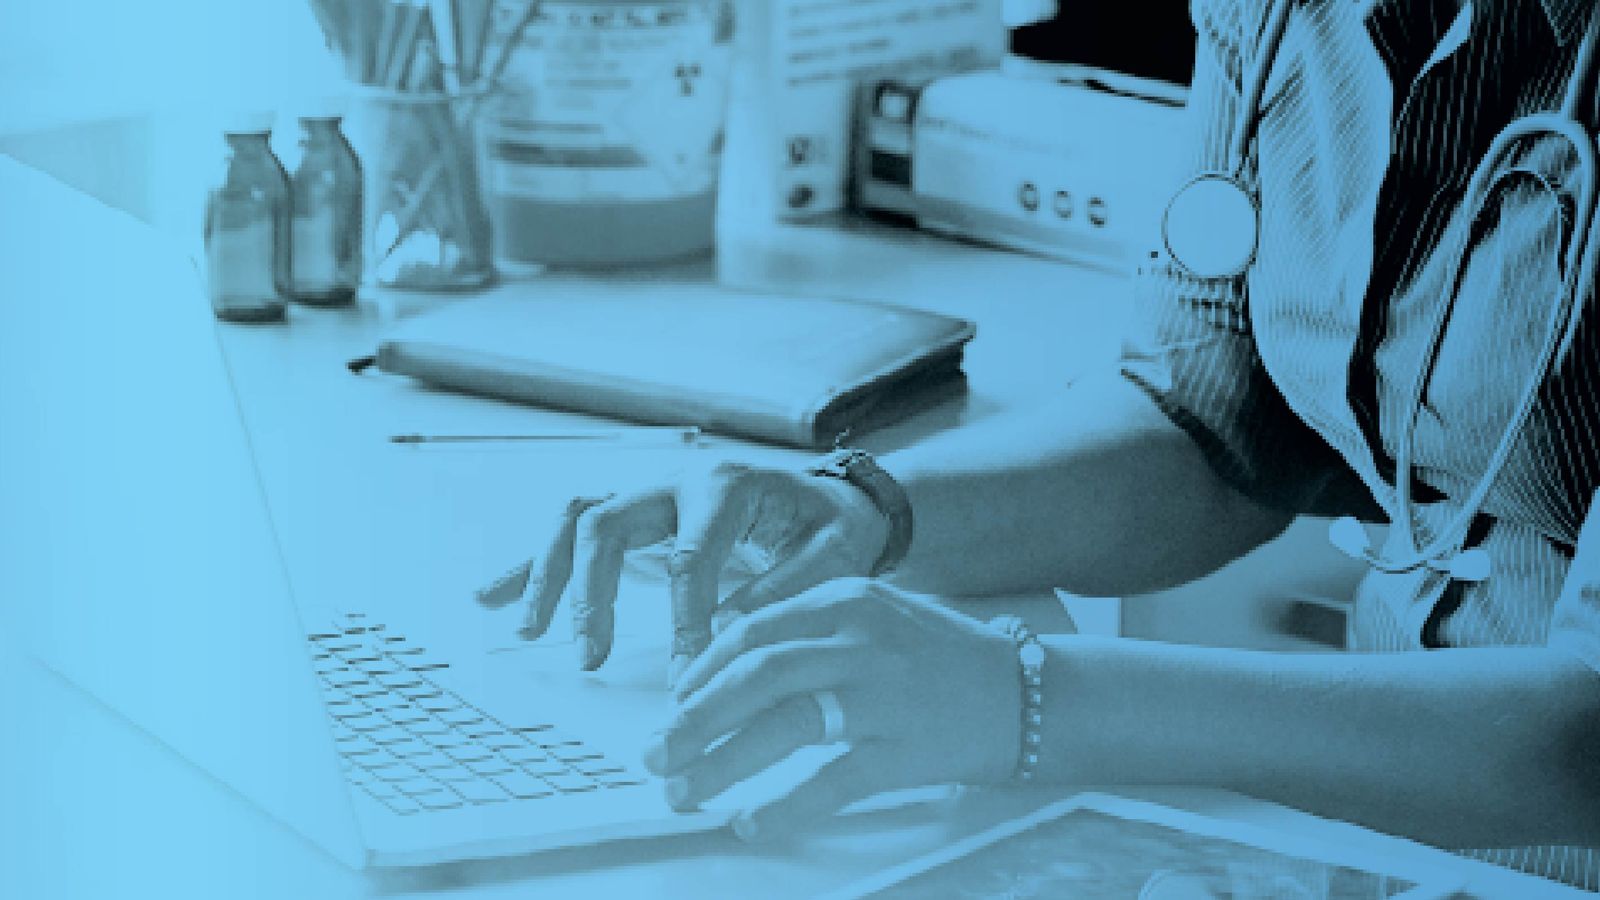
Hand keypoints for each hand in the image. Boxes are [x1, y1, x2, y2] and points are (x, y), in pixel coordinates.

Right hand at [474, 460, 890, 684]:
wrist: (832, 497)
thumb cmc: (833, 527)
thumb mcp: (835, 554)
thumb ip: (788, 588)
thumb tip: (730, 632)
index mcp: (727, 487)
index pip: (688, 555)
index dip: (684, 618)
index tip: (685, 675)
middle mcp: (676, 481)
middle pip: (608, 524)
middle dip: (592, 593)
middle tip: (592, 658)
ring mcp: (648, 494)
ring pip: (577, 521)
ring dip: (549, 577)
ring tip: (532, 634)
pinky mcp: (634, 516)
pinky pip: (569, 532)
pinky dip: (531, 564)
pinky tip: (492, 596)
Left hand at [642, 578, 1021, 841]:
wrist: (1030, 692)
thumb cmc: (945, 656)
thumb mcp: (879, 614)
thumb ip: (812, 626)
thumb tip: (730, 661)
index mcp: (848, 598)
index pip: (752, 631)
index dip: (703, 672)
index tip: (673, 705)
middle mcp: (861, 639)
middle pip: (754, 675)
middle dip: (692, 718)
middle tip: (654, 753)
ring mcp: (884, 693)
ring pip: (782, 724)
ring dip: (720, 762)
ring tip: (683, 790)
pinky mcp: (905, 748)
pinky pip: (830, 781)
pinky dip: (783, 805)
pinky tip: (749, 821)